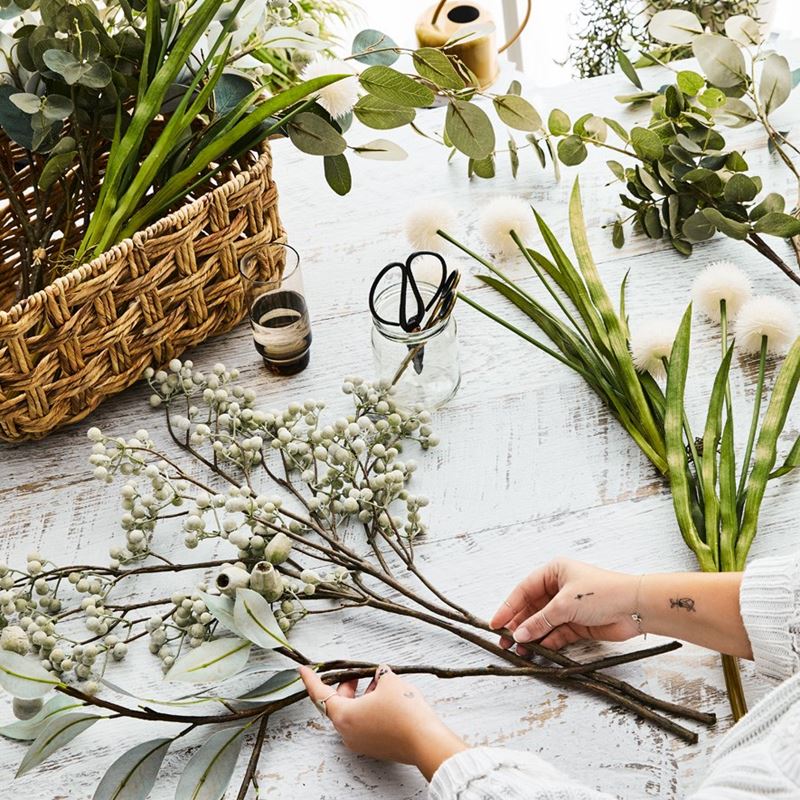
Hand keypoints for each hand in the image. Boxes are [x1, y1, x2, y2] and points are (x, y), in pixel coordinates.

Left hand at [299, 664, 466, 779]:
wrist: (426, 741)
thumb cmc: (404, 712)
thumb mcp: (389, 681)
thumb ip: (378, 674)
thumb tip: (379, 675)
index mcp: (344, 716)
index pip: (320, 694)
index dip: (311, 679)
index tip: (303, 669)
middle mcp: (348, 732)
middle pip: (337, 703)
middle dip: (345, 684)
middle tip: (356, 671)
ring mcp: (360, 742)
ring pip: (352, 713)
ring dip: (359, 696)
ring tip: (376, 681)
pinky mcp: (374, 746)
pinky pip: (363, 723)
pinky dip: (368, 708)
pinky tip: (384, 696)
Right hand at [490, 558, 639, 649]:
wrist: (635, 608)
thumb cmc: (602, 593)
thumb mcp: (564, 604)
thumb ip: (539, 621)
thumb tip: (519, 634)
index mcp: (554, 572)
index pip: (524, 590)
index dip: (508, 607)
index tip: (495, 622)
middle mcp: (559, 588)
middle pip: (531, 608)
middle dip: (518, 625)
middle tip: (504, 641)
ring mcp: (567, 607)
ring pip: (542, 623)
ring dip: (531, 636)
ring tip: (518, 650)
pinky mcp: (577, 624)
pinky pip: (555, 634)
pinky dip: (546, 642)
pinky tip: (537, 650)